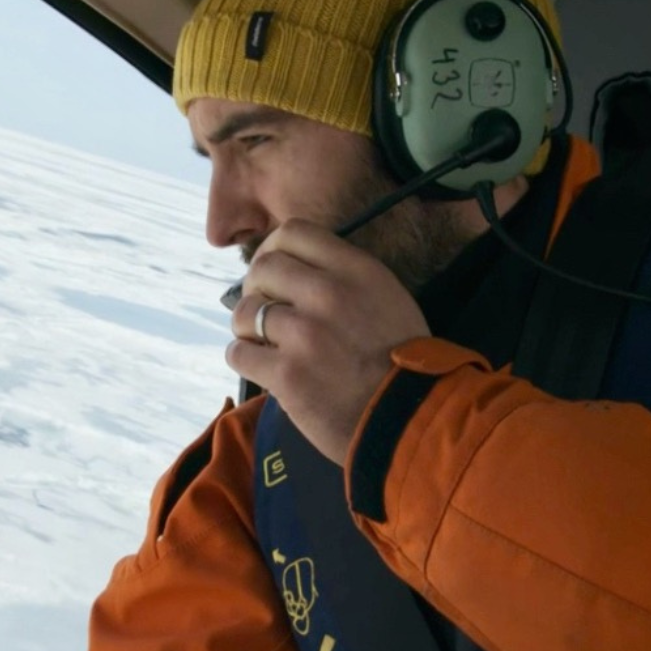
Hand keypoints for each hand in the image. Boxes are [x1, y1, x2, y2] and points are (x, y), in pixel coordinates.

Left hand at [229, 219, 430, 466]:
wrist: (412, 418)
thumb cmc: (405, 362)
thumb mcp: (389, 299)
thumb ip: (347, 278)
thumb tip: (298, 272)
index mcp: (357, 270)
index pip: (293, 232)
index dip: (274, 249)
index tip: (277, 273)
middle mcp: (328, 293)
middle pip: (262, 267)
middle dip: (257, 289)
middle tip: (268, 312)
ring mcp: (305, 334)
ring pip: (244, 311)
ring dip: (248, 328)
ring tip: (266, 344)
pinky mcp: (286, 374)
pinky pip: (238, 352)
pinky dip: (246, 359)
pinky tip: (265, 368)